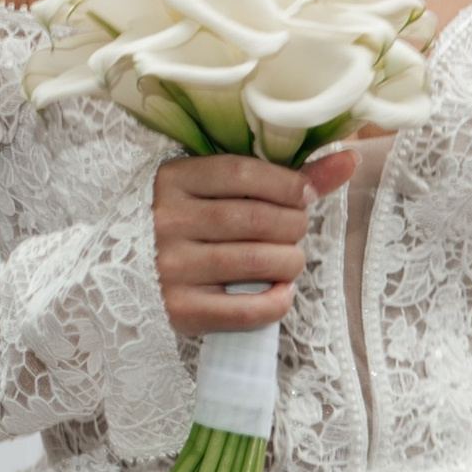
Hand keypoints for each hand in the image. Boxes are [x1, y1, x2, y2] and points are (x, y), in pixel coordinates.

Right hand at [151, 148, 355, 336]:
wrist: (122, 273)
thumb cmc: (185, 223)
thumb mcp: (213, 190)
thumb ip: (279, 178)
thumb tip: (349, 160)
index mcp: (172, 180)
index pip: (242, 173)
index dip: (286, 184)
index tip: (303, 195)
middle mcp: (168, 221)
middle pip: (257, 219)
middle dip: (293, 226)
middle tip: (294, 231)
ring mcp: (171, 268)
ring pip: (258, 262)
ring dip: (290, 262)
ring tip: (289, 260)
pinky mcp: (179, 310)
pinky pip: (246, 310)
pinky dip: (277, 303)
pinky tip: (280, 292)